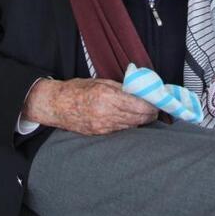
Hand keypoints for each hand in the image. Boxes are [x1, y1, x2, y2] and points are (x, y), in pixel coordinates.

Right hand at [22, 78, 157, 135]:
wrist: (56, 105)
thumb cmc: (77, 89)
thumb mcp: (100, 82)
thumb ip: (120, 87)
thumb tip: (138, 91)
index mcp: (106, 96)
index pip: (138, 104)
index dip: (151, 105)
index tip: (158, 102)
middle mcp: (106, 113)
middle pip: (137, 118)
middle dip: (150, 114)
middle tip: (156, 110)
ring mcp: (102, 125)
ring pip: (131, 126)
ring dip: (141, 121)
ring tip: (147, 114)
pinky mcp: (99, 133)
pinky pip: (120, 130)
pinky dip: (129, 125)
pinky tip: (132, 120)